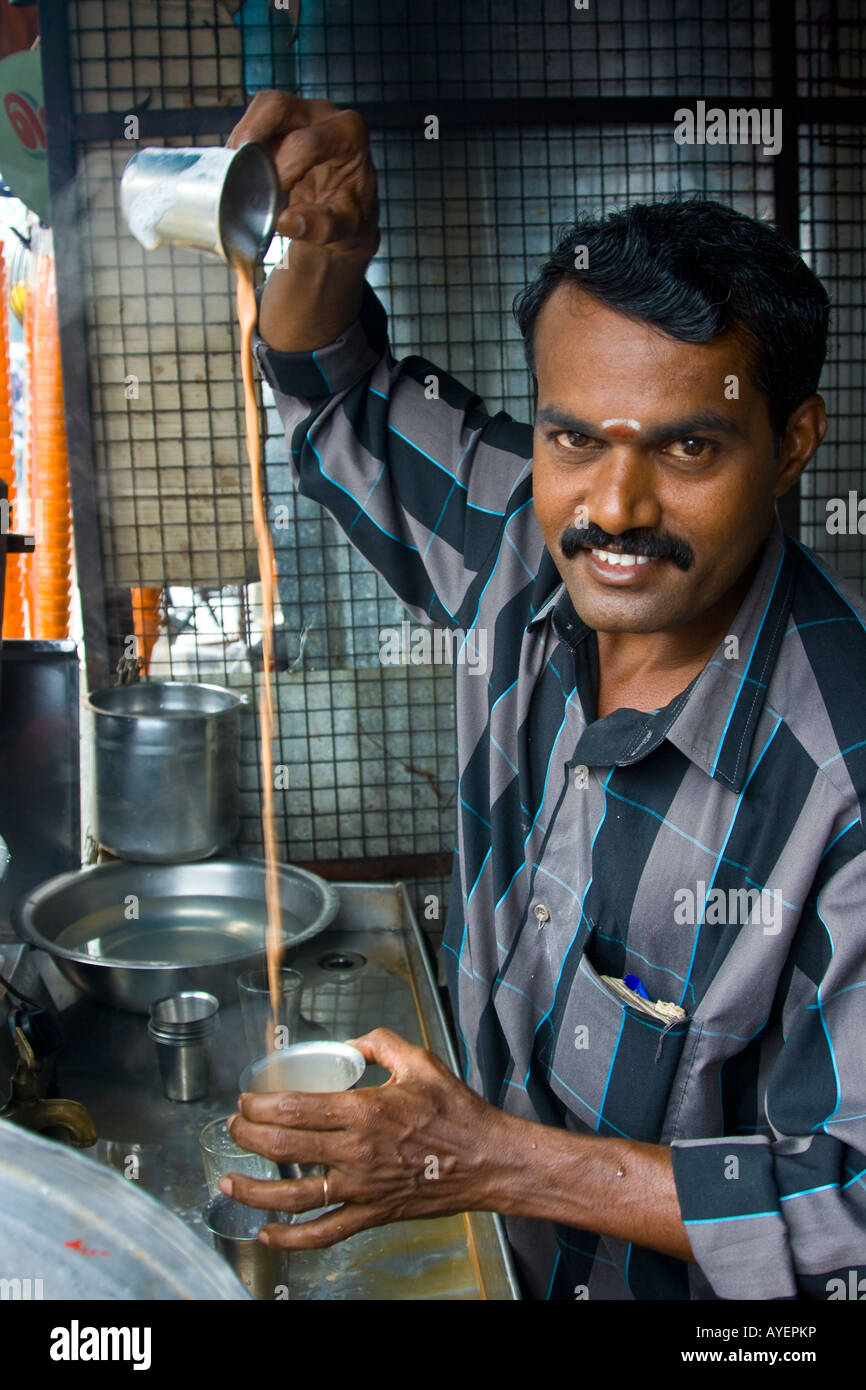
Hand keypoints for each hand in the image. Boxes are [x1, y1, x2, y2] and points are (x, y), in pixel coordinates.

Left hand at [221, 1027, 508, 1249]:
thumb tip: (350, 1043)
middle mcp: (356, 1152)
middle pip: (284, 1147)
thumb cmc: (456, 1112)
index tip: (245, 1100)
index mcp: (364, 1110)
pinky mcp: (371, 1213)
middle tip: (233, 1127)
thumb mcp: (419, 1061)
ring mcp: (361, 1188)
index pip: (294, 1108)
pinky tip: (267, 1233)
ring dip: (255, 1190)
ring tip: (229, 1180)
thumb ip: (379, 1043)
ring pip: (294, 1196)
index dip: (260, 1104)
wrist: (487, 1160)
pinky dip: (290, 1239)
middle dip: (247, 1137)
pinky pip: (324, 1233)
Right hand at [226, 89, 378, 257]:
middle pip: (277, 106)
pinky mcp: (279, 122)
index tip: (273, 200)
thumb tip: (286, 222)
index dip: (284, 169)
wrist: (344, 209)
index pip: (307, 143)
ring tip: (235, 174)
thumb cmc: (349, 213)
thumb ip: (322, 226)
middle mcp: (323, 114)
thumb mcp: (346, 227)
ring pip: (259, 110)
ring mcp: (299, 113)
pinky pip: (252, 125)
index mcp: (348, 133)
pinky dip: (240, 148)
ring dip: (242, 141)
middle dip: (251, 134)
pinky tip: (239, 173)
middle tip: (235, 167)